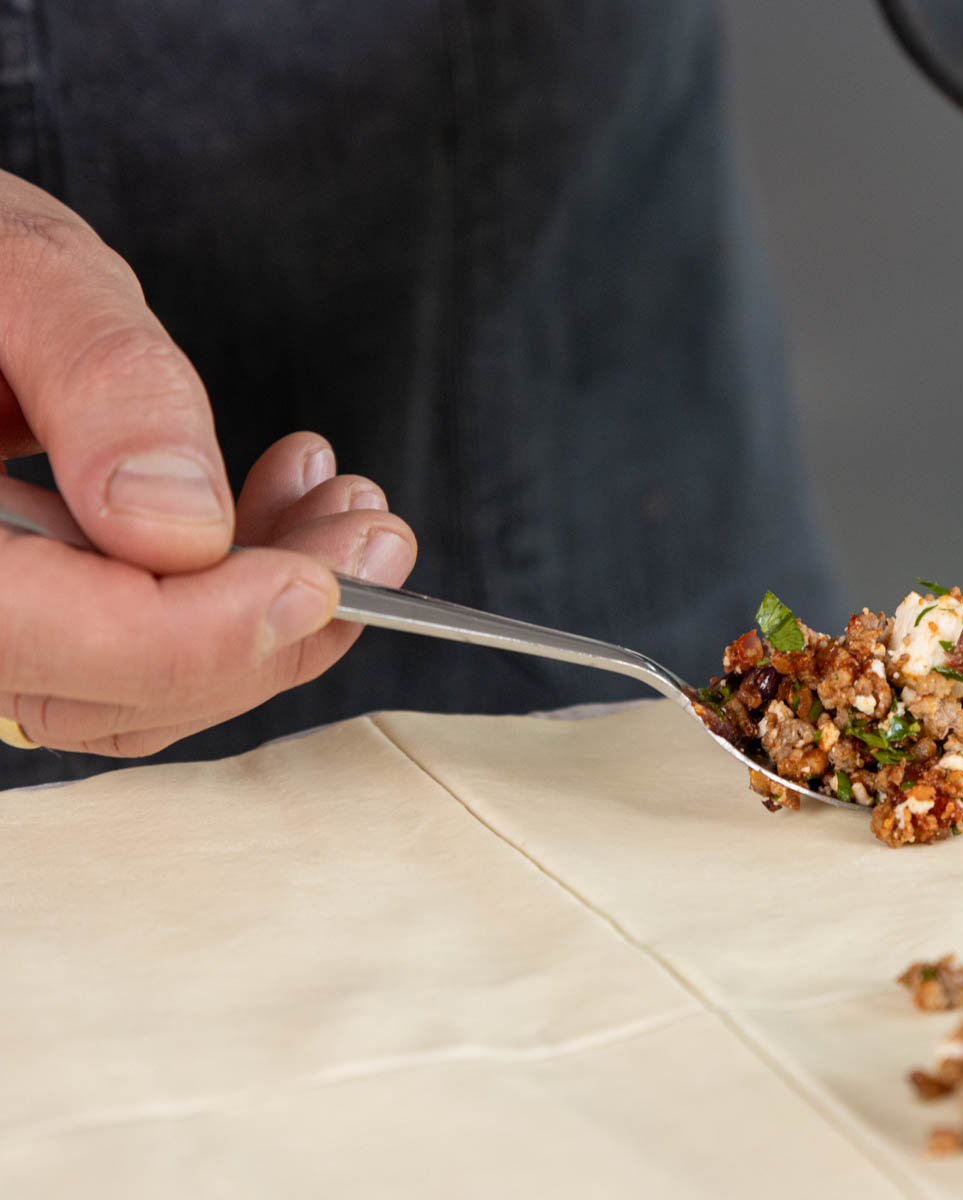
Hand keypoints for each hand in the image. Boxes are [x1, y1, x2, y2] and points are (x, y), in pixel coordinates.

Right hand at [0, 171, 416, 754]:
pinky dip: (226, 601)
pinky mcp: (28, 616)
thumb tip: (183, 529)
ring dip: (267, 616)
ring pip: (127, 695)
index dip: (195, 633)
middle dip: (264, 630)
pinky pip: (124, 656)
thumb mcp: (25, 270)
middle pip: (97, 694)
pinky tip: (286, 507)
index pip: (37, 637)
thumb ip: (102, 386)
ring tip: (346, 507)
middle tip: (375, 537)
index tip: (319, 579)